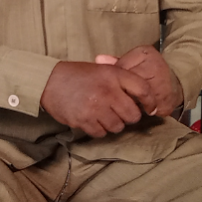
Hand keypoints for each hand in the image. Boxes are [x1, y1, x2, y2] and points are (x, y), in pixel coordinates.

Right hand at [40, 61, 156, 137]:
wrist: (50, 81)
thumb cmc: (79, 75)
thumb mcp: (102, 68)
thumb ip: (121, 79)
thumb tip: (143, 97)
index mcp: (113, 74)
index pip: (143, 90)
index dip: (151, 101)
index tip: (151, 108)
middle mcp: (107, 91)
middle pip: (132, 115)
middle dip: (129, 116)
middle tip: (121, 112)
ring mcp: (95, 107)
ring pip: (118, 127)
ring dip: (114, 124)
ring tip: (104, 115)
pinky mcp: (84, 121)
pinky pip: (101, 133)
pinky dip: (100, 130)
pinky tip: (93, 120)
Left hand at [96, 46, 182, 116]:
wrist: (175, 81)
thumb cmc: (148, 70)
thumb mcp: (133, 60)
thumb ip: (116, 61)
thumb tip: (98, 59)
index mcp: (145, 53)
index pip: (122, 67)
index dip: (115, 79)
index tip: (111, 85)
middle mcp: (156, 66)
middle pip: (130, 83)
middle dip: (121, 92)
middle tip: (113, 98)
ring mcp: (163, 85)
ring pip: (137, 98)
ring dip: (129, 103)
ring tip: (123, 105)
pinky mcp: (166, 101)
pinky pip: (147, 110)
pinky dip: (140, 111)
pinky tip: (136, 110)